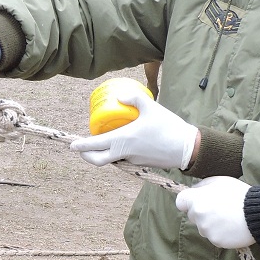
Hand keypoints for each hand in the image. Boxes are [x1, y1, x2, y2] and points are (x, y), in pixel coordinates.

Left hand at [69, 88, 197, 168]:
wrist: (187, 148)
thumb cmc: (168, 126)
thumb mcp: (151, 107)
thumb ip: (134, 99)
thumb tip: (120, 96)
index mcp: (123, 140)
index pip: (95, 145)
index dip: (81, 146)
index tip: (72, 145)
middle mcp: (125, 153)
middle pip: (98, 160)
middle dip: (87, 156)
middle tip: (81, 149)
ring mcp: (132, 160)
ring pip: (112, 159)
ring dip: (104, 153)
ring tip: (102, 141)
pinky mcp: (141, 163)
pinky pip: (124, 159)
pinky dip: (118, 153)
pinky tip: (123, 143)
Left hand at [176, 176, 253, 248]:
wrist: (257, 213)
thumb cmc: (239, 194)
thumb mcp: (220, 181)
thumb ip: (203, 185)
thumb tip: (195, 190)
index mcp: (196, 199)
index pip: (180, 202)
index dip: (188, 202)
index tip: (197, 201)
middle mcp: (198, 216)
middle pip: (193, 216)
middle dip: (202, 213)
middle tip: (219, 208)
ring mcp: (206, 230)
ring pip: (203, 227)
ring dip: (211, 224)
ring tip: (229, 218)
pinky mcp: (216, 241)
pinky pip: (214, 237)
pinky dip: (221, 233)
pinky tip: (232, 227)